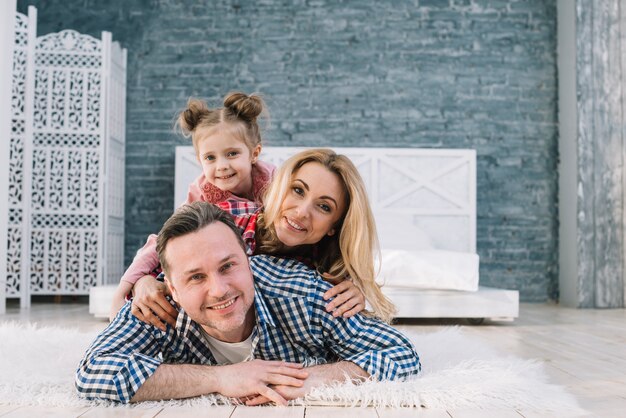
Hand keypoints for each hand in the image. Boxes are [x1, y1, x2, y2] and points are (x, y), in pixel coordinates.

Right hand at [130, 275, 177, 329]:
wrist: (142, 282)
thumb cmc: (157, 286)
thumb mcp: (166, 288)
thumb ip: (174, 295)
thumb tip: (183, 305)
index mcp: (157, 294)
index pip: (168, 308)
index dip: (174, 315)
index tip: (179, 319)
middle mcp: (147, 298)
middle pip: (160, 314)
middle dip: (169, 321)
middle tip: (175, 326)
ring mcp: (139, 302)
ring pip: (149, 316)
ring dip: (157, 324)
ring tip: (165, 329)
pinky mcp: (133, 305)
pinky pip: (138, 315)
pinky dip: (144, 320)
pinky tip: (151, 323)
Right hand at [216, 360, 308, 405]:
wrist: (221, 376)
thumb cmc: (232, 374)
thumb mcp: (247, 368)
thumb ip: (257, 370)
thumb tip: (263, 371)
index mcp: (260, 364)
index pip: (279, 364)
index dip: (290, 365)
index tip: (300, 365)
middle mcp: (262, 368)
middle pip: (282, 369)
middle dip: (295, 371)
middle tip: (306, 373)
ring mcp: (259, 376)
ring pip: (279, 378)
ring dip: (291, 381)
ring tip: (301, 384)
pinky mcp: (255, 385)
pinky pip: (269, 393)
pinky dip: (278, 398)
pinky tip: (284, 403)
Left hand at [243, 361, 366, 405]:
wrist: (320, 380)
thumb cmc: (309, 381)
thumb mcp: (294, 378)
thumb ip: (286, 379)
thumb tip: (278, 381)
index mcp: (279, 372)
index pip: (262, 374)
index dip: (251, 378)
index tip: (240, 381)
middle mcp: (277, 376)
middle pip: (258, 380)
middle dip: (246, 384)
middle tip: (234, 387)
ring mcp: (279, 384)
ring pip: (260, 388)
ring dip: (248, 393)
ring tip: (236, 396)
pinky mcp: (282, 392)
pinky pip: (267, 397)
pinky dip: (257, 400)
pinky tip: (248, 404)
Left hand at [322, 275, 365, 317]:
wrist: (362, 291)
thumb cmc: (347, 288)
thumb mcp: (341, 282)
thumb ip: (333, 279)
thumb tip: (324, 274)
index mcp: (348, 283)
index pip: (338, 288)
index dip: (331, 292)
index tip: (324, 297)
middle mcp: (355, 289)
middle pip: (343, 297)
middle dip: (334, 303)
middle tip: (327, 309)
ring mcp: (359, 297)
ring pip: (349, 304)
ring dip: (341, 310)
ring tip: (333, 314)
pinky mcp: (363, 304)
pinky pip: (356, 309)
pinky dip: (351, 313)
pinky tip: (344, 315)